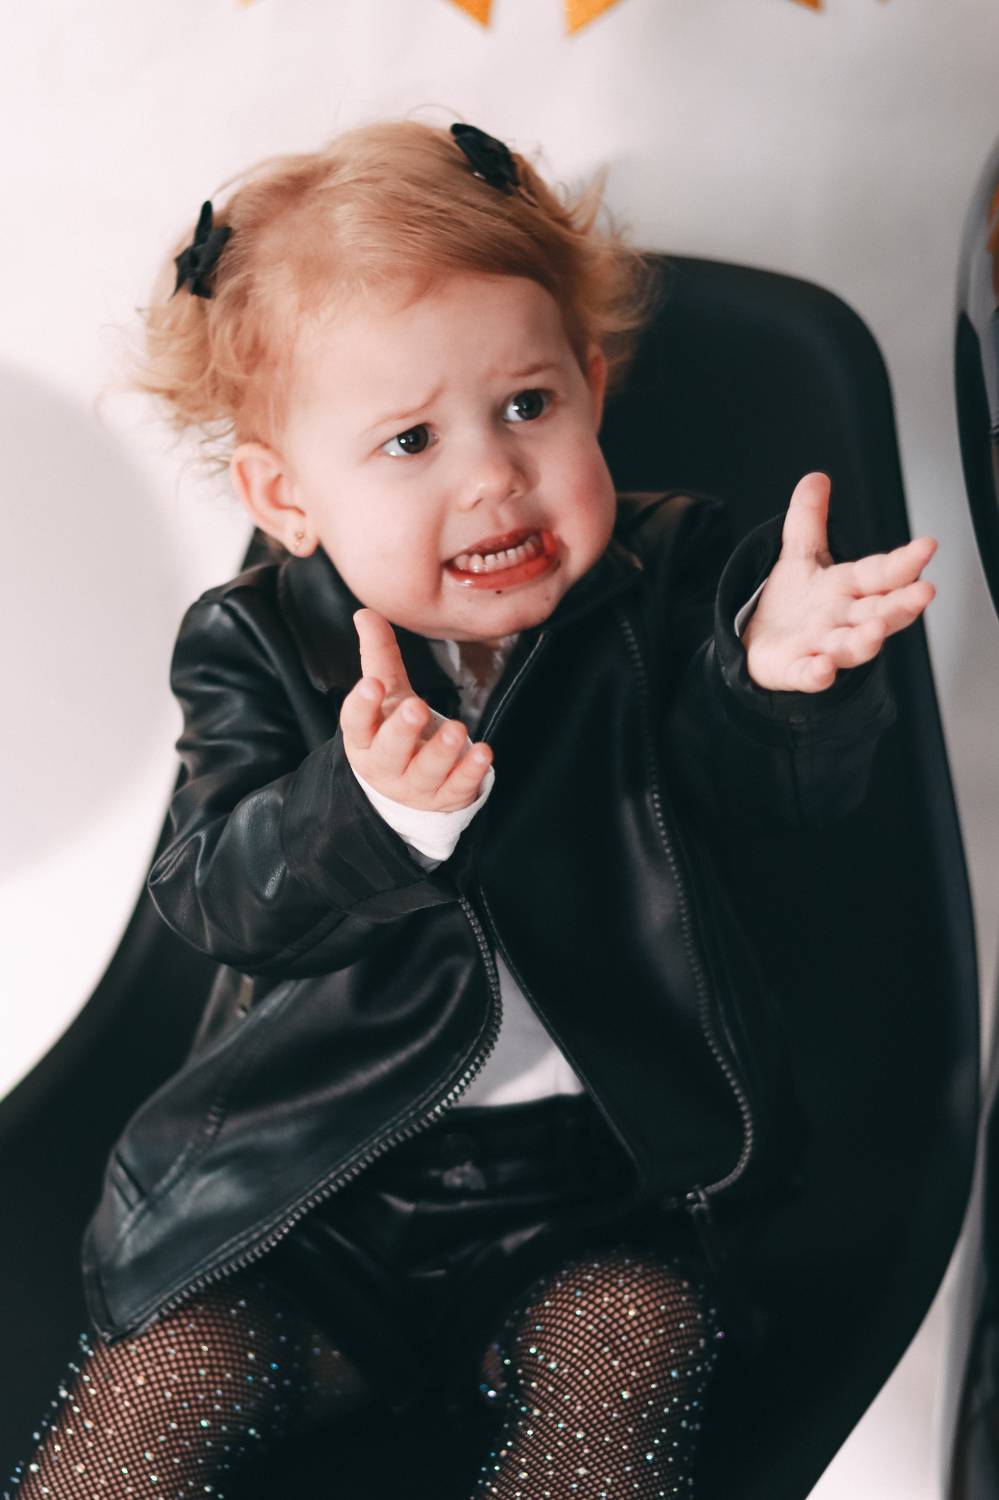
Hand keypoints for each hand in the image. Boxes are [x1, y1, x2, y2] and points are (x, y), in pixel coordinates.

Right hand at [340, 608, 493, 811]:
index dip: (361, 706)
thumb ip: (379, 656)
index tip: (371, 684)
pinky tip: (484, 752)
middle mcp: (385, 766)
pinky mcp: (445, 798)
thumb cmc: (393, 730)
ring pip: (426, 773)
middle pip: (389, 752)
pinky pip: (457, 787)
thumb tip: (365, 613)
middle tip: (417, 708)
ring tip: (457, 729)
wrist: (408, 787)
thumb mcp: (387, 695)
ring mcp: (415, 787)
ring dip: (442, 752)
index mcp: (365, 740)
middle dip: (403, 731)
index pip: (356, 724)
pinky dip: (471, 772)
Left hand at [741, 473, 936, 692]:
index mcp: (847, 588)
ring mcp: (822, 647)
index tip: (927, 546)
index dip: (904, 562)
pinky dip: (817, 675)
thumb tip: (815, 478)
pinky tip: (823, 669)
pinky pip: (809, 675)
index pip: (880, 573)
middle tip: (924, 593)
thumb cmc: (791, 604)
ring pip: (851, 646)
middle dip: (901, 605)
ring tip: (875, 630)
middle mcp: (842, 619)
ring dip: (865, 640)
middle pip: (878, 612)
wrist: (758, 643)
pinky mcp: (796, 670)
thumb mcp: (799, 555)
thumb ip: (808, 520)